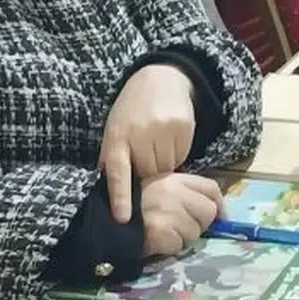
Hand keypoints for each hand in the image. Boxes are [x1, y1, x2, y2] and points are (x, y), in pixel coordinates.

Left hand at [100, 63, 196, 220]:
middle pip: (149, 175)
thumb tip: (118, 196)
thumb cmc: (132, 114)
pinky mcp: (182, 125)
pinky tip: (171, 138)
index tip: (123, 218)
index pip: (117, 171)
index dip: (120, 196)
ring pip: (168, 169)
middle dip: (148, 173)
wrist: (160, 81)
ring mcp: (161, 128)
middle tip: (147, 155)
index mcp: (116, 137)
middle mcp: (138, 133)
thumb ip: (116, 159)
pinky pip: (183, 157)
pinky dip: (178, 154)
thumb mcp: (116, 132)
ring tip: (159, 144)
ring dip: (165, 164)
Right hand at [139, 173, 222, 256]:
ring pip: (195, 232)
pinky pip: (178, 245)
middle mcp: (174, 192)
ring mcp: (168, 211)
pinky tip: (156, 240)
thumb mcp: (160, 189)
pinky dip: (169, 247)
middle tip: (182, 227)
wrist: (106, 219)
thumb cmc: (134, 205)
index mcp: (174, 178)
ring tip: (164, 232)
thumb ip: (184, 195)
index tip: (222, 219)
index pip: (211, 188)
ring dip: (182, 237)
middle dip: (200, 224)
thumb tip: (217, 213)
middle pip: (209, 212)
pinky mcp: (161, 231)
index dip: (220, 205)